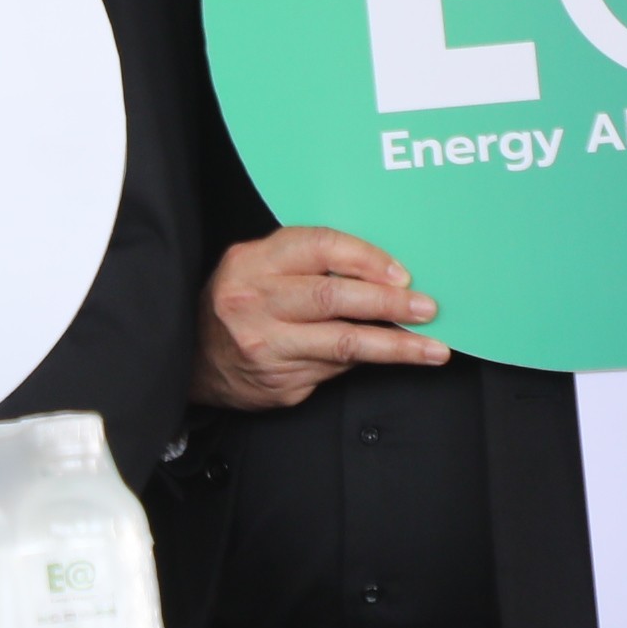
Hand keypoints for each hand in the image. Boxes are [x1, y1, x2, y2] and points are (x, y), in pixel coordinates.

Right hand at [192, 227, 446, 409]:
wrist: (193, 360)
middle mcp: (254, 302)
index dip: (366, 258)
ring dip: (397, 346)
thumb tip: (380, 274)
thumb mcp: (259, 270)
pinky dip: (366, 362)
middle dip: (390, 303)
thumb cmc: (240, 305)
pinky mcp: (279, 380)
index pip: (318, 247)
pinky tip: (391, 360)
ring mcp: (266, 345)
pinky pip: (335, 369)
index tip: (402, 274)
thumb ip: (307, 266)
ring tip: (433, 348)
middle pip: (334, 296)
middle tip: (428, 308)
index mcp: (252, 263)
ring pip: (344, 342)